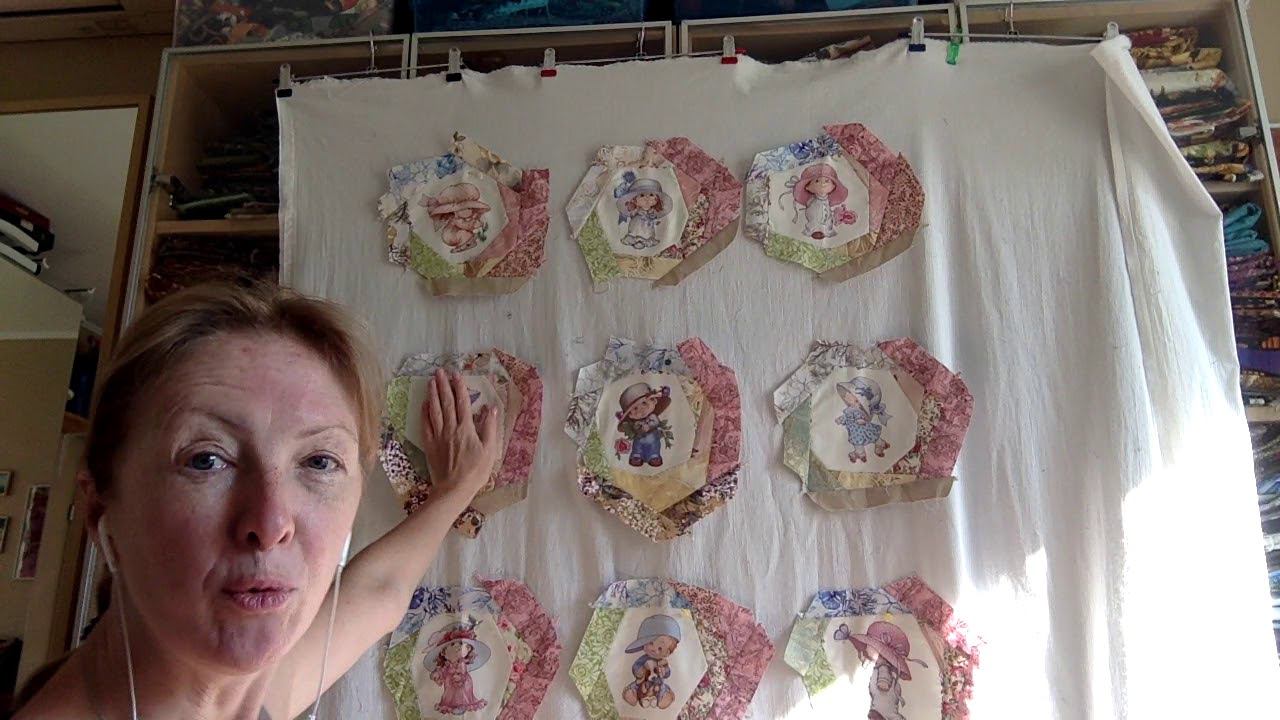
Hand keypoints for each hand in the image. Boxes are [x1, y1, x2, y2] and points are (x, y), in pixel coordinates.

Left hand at [420, 368, 499, 501]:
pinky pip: (426, 425)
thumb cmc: (475, 471)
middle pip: (447, 403)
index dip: (459, 387)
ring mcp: (438, 436)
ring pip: (435, 411)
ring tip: (431, 381)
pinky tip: (424, 404)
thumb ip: (489, 427)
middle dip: (443, 386)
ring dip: (433, 395)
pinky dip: (425, 413)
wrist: (454, 489)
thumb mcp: (489, 450)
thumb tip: (491, 408)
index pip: (463, 403)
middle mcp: (451, 428)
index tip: (457, 374)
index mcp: (466, 429)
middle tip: (440, 371)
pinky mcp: (430, 445)